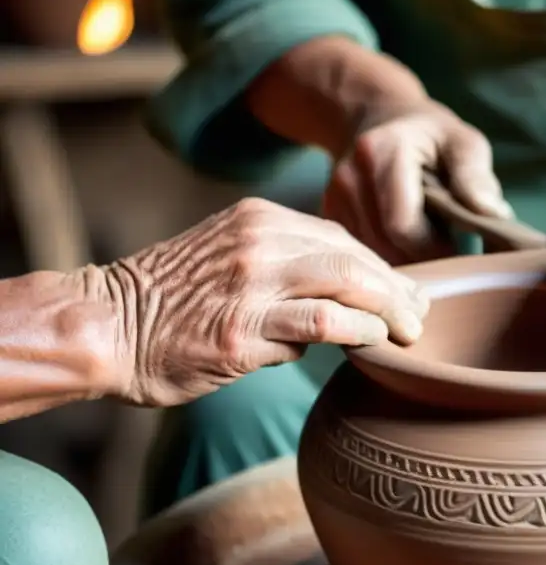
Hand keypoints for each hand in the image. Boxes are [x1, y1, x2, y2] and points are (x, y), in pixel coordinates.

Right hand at [99, 198, 428, 406]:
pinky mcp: (241, 332)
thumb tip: (340, 299)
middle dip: (398, 288)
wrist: (106, 325)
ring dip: (389, 311)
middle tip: (420, 315)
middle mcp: (259, 243)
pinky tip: (372, 344)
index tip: (405, 291)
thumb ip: (282, 265)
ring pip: (346, 284)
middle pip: (355, 259)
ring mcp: (250, 285)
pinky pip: (320, 325)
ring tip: (409, 333)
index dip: (382, 268)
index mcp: (258, 220)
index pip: (341, 239)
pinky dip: (357, 333)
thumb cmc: (170, 301)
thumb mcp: (227, 256)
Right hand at [322, 99, 512, 264]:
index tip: (460, 253)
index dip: (435, 249)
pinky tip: (407, 248)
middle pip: (385, 245)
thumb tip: (492, 215)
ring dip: (404, 263)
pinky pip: (361, 253)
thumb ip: (475, 176)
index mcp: (381, 152)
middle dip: (422, 260)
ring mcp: (333, 197)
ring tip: (430, 250)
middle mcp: (349, 176)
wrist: (378, 118)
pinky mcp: (329, 214)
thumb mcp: (462, 142)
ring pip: (372, 255)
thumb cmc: (429, 135)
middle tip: (449, 257)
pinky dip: (387, 259)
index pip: (403, 225)